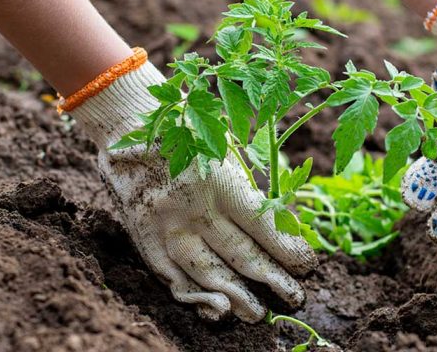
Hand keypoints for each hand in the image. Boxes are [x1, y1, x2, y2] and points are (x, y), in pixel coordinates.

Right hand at [71, 60, 316, 322]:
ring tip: (257, 313)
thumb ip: (248, 188)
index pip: (263, 227)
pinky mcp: (144, 235)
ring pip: (206, 272)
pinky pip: (170, 275)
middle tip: (295, 297)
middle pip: (240, 254)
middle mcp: (194, 207)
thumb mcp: (227, 150)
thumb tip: (280, 225)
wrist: (129, 123)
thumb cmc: (190, 133)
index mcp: (220, 181)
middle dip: (272, 280)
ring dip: (236, 296)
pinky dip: (193, 296)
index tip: (306, 265)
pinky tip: (214, 308)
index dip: (288, 250)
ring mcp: (166, 225)